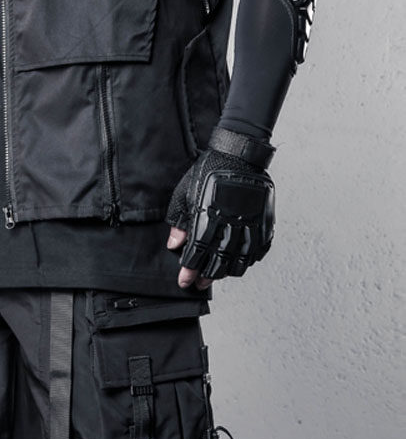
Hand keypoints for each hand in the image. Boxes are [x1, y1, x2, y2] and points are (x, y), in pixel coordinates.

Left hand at [165, 143, 274, 288]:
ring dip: (227, 272)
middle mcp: (230, 224)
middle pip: (218, 261)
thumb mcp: (186, 191)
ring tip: (218, 275)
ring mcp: (250, 224)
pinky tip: (240, 263)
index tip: (184, 280)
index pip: (197, 252)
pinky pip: (258, 250)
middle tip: (199, 284)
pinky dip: (248, 261)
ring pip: (240, 260)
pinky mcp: (264, 222)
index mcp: (209, 217)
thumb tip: (174, 244)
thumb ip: (180, 219)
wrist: (240, 154)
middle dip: (207, 276)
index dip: (190, 269)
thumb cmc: (210, 170)